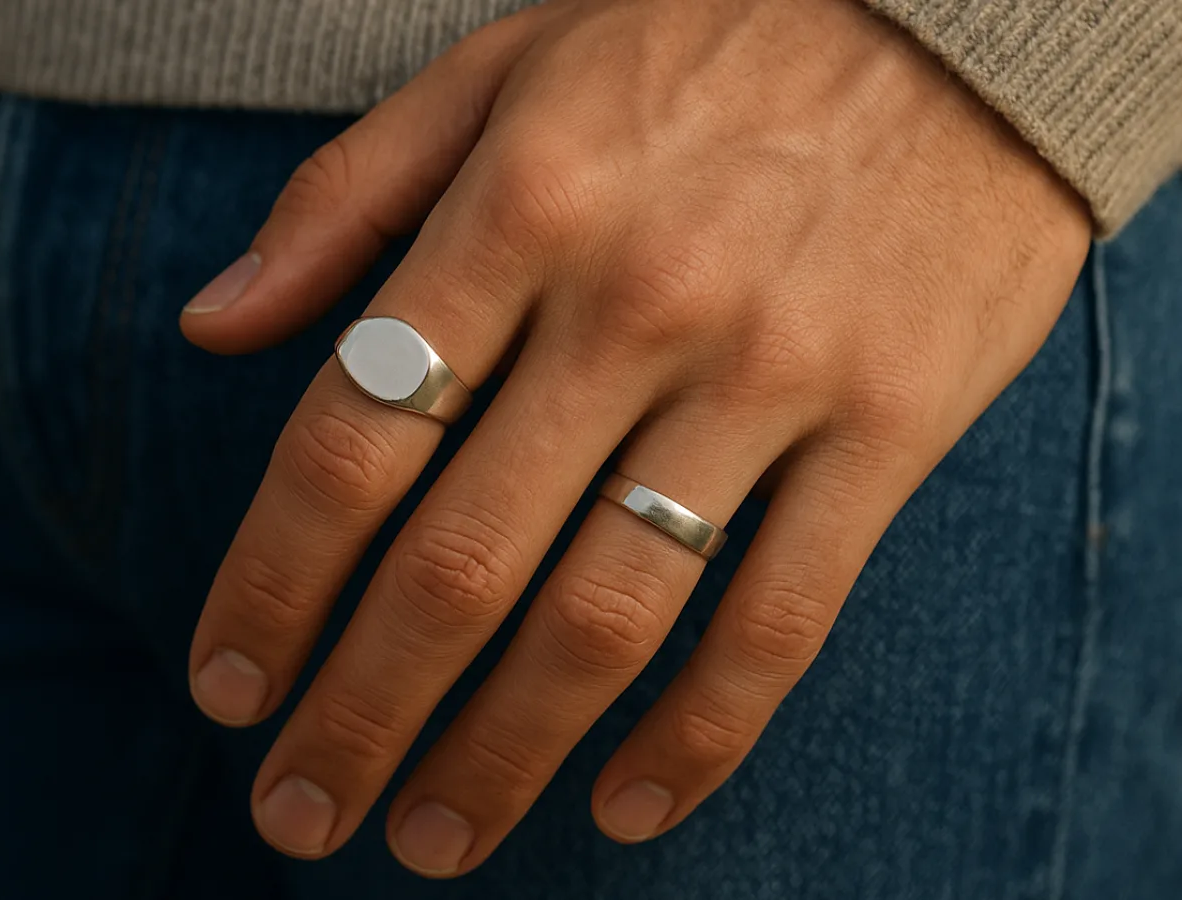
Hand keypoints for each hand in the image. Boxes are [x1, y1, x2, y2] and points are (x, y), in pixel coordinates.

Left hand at [180, 0, 1089, 877]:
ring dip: (501, 755)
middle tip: (296, 813)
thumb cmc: (705, 39)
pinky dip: (698, 737)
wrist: (971, 14)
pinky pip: (781, 619)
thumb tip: (210, 325)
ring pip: (608, 617)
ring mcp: (770, 373)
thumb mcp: (503, 66)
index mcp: (518, 205)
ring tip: (429, 839)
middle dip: (360, 711)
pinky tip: (622, 806)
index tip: (225, 687)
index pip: (351, 439)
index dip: (270, 586)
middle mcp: (635, 301)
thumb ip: (345, 196)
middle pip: (460, 561)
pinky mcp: (888, 426)